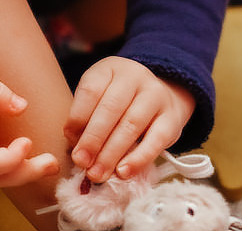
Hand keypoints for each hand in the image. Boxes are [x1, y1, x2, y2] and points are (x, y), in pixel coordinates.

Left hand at [64, 56, 194, 181]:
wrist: (162, 94)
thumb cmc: (120, 102)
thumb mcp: (100, 97)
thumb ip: (86, 119)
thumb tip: (78, 150)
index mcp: (110, 69)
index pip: (91, 90)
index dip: (78, 117)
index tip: (70, 141)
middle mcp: (134, 77)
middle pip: (111, 108)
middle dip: (93, 139)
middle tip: (81, 162)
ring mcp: (156, 95)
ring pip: (131, 124)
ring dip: (111, 153)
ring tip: (97, 173)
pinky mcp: (172, 118)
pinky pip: (156, 140)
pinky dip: (138, 159)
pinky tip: (123, 172)